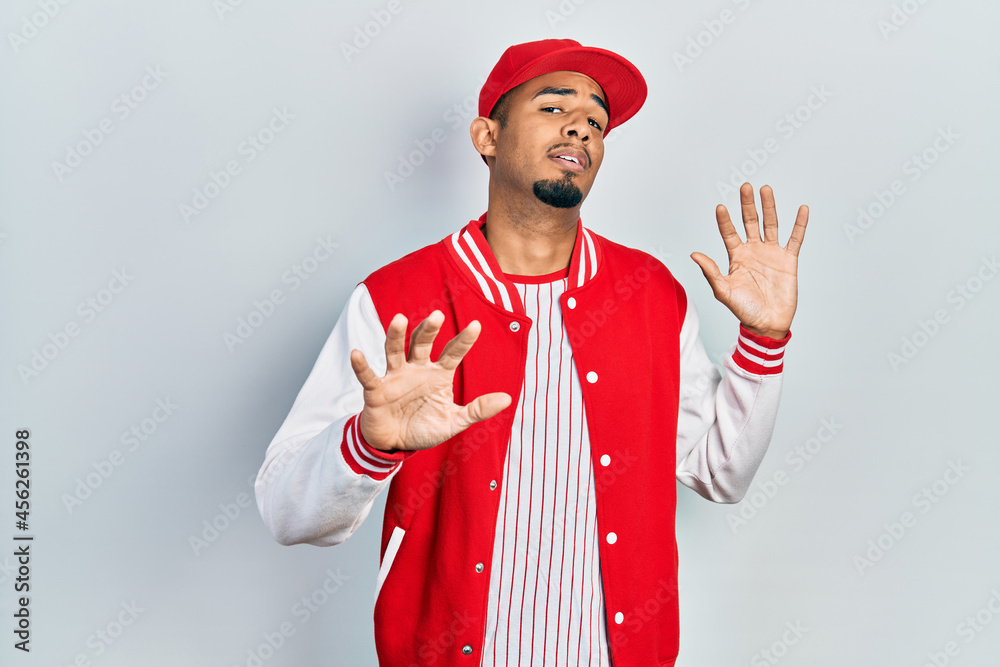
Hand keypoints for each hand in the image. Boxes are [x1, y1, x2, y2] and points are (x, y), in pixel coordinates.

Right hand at [349, 310, 511, 452]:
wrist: (395, 444)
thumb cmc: (424, 427)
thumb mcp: (454, 421)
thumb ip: (478, 409)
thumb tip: (507, 398)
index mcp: (438, 374)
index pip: (453, 353)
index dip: (464, 340)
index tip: (476, 325)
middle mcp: (417, 369)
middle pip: (422, 344)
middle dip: (428, 330)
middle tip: (436, 316)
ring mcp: (395, 377)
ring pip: (395, 351)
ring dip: (396, 336)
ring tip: (399, 319)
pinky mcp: (376, 390)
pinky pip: (368, 375)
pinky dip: (361, 366)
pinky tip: (357, 354)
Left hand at [690, 182, 808, 338]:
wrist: (767, 323)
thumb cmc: (743, 310)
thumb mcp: (723, 291)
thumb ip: (711, 272)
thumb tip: (694, 254)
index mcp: (736, 257)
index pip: (729, 233)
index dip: (724, 221)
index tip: (720, 207)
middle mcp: (753, 251)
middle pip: (750, 222)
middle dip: (747, 205)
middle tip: (745, 186)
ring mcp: (771, 253)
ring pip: (770, 224)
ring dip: (769, 207)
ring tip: (765, 189)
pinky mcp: (788, 260)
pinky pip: (795, 238)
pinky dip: (799, 224)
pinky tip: (802, 209)